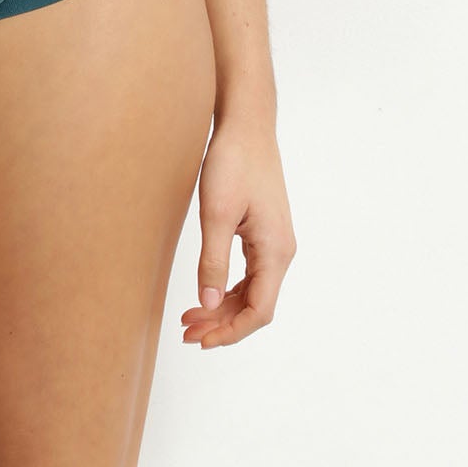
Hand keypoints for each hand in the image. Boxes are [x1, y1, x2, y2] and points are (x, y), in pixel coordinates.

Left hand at [181, 108, 293, 348]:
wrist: (247, 125)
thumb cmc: (233, 162)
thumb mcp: (217, 213)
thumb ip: (213, 261)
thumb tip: (207, 305)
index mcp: (275, 251)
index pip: (259, 310)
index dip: (231, 332)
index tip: (202, 341)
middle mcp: (281, 251)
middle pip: (255, 305)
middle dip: (222, 323)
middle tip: (186, 333)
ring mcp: (274, 242)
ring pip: (251, 291)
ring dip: (222, 308)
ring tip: (189, 319)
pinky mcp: (263, 232)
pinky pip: (249, 273)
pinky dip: (226, 288)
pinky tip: (204, 294)